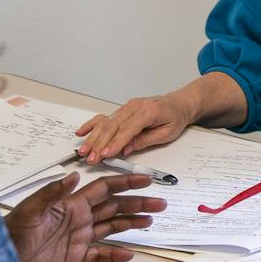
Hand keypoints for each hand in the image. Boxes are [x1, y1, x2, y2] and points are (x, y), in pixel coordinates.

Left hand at [4, 172, 164, 261]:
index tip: (145, 179)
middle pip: (115, 207)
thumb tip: (73, 175)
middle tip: (160, 202)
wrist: (3, 260)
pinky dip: (114, 254)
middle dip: (138, 204)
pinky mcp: (75, 258)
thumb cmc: (13, 233)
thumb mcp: (31, 210)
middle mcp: (79, 218)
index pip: (105, 189)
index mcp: (72, 204)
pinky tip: (128, 254)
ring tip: (150, 222)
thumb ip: (52, 193)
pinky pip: (100, 255)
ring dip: (131, 224)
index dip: (126, 183)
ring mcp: (79, 238)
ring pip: (112, 228)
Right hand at [75, 91, 193, 161]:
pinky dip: (93, 125)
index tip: (105, 154)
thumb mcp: (166, 134)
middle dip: (100, 144)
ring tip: (84, 151)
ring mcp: (127, 107)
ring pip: (106, 123)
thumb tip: (126, 150)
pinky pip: (105, 117)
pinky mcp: (123, 110)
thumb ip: (144, 141)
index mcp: (147, 111)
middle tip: (91, 158)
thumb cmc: (175, 117)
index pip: (127, 129)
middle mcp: (134, 107)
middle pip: (113, 126)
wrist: (179, 103)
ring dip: (94, 137)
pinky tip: (82, 132)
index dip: (115, 143)